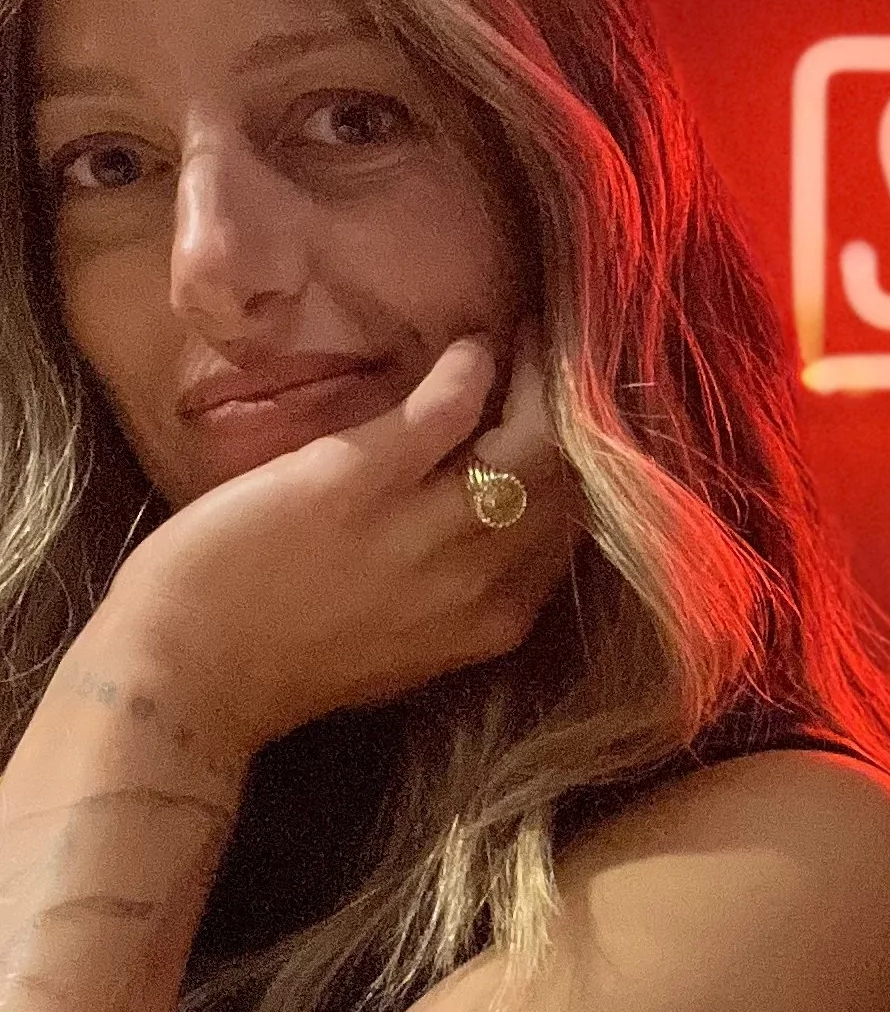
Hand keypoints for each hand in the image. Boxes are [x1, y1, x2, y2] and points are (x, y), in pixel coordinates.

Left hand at [97, 335, 574, 756]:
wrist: (189, 674)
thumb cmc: (280, 663)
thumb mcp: (402, 646)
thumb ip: (455, 598)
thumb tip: (478, 529)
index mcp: (495, 624)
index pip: (569, 532)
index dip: (579, 471)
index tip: (565, 425)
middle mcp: (480, 581)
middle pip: (566, 485)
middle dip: (571, 415)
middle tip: (557, 358)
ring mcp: (426, 531)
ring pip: (529, 444)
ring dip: (536, 381)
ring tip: (525, 337)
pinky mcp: (364, 480)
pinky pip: (450, 409)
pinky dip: (470, 370)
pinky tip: (469, 348)